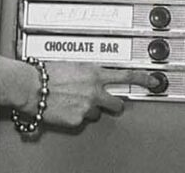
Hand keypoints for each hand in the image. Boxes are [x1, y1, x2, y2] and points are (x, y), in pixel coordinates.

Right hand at [31, 63, 157, 127]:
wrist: (31, 85)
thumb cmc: (46, 71)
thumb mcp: (73, 63)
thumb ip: (87, 71)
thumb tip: (91, 74)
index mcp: (95, 72)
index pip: (127, 74)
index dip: (143, 78)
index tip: (154, 80)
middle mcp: (95, 90)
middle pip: (116, 102)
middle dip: (115, 103)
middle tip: (110, 102)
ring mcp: (87, 107)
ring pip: (97, 112)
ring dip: (90, 108)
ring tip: (74, 102)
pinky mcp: (78, 120)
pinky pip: (81, 120)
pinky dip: (75, 116)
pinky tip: (65, 108)